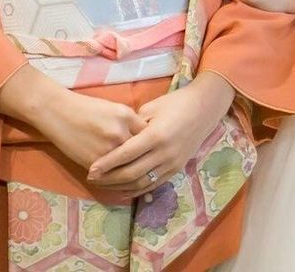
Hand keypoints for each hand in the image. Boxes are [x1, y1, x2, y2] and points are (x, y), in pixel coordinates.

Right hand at [36, 88, 147, 173]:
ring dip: (132, 175)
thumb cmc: (86, 107)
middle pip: (140, 154)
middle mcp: (120, 132)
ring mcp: (108, 149)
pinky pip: (112, 176)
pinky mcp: (95, 163)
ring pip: (128, 168)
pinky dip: (117, 181)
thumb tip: (143, 138)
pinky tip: (120, 184)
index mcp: (126, 115)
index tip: (152, 150)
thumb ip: (129, 122)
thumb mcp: (113, 108)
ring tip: (137, 179)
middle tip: (148, 168)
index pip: (148, 134)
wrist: (59, 112)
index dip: (150, 144)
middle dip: (145, 161)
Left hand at [86, 74, 234, 194]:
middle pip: (132, 173)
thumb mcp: (151, 108)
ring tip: (104, 185)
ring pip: (142, 183)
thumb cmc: (174, 103)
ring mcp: (171, 164)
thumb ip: (134, 125)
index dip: (107, 164)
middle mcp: (164, 153)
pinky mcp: (176, 170)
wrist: (203, 109)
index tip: (91, 169)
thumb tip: (116, 138)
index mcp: (156, 135)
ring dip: (121, 187)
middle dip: (110, 178)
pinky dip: (136, 190)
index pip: (126, 154)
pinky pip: (153, 185)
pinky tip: (123, 189)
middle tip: (92, 178)